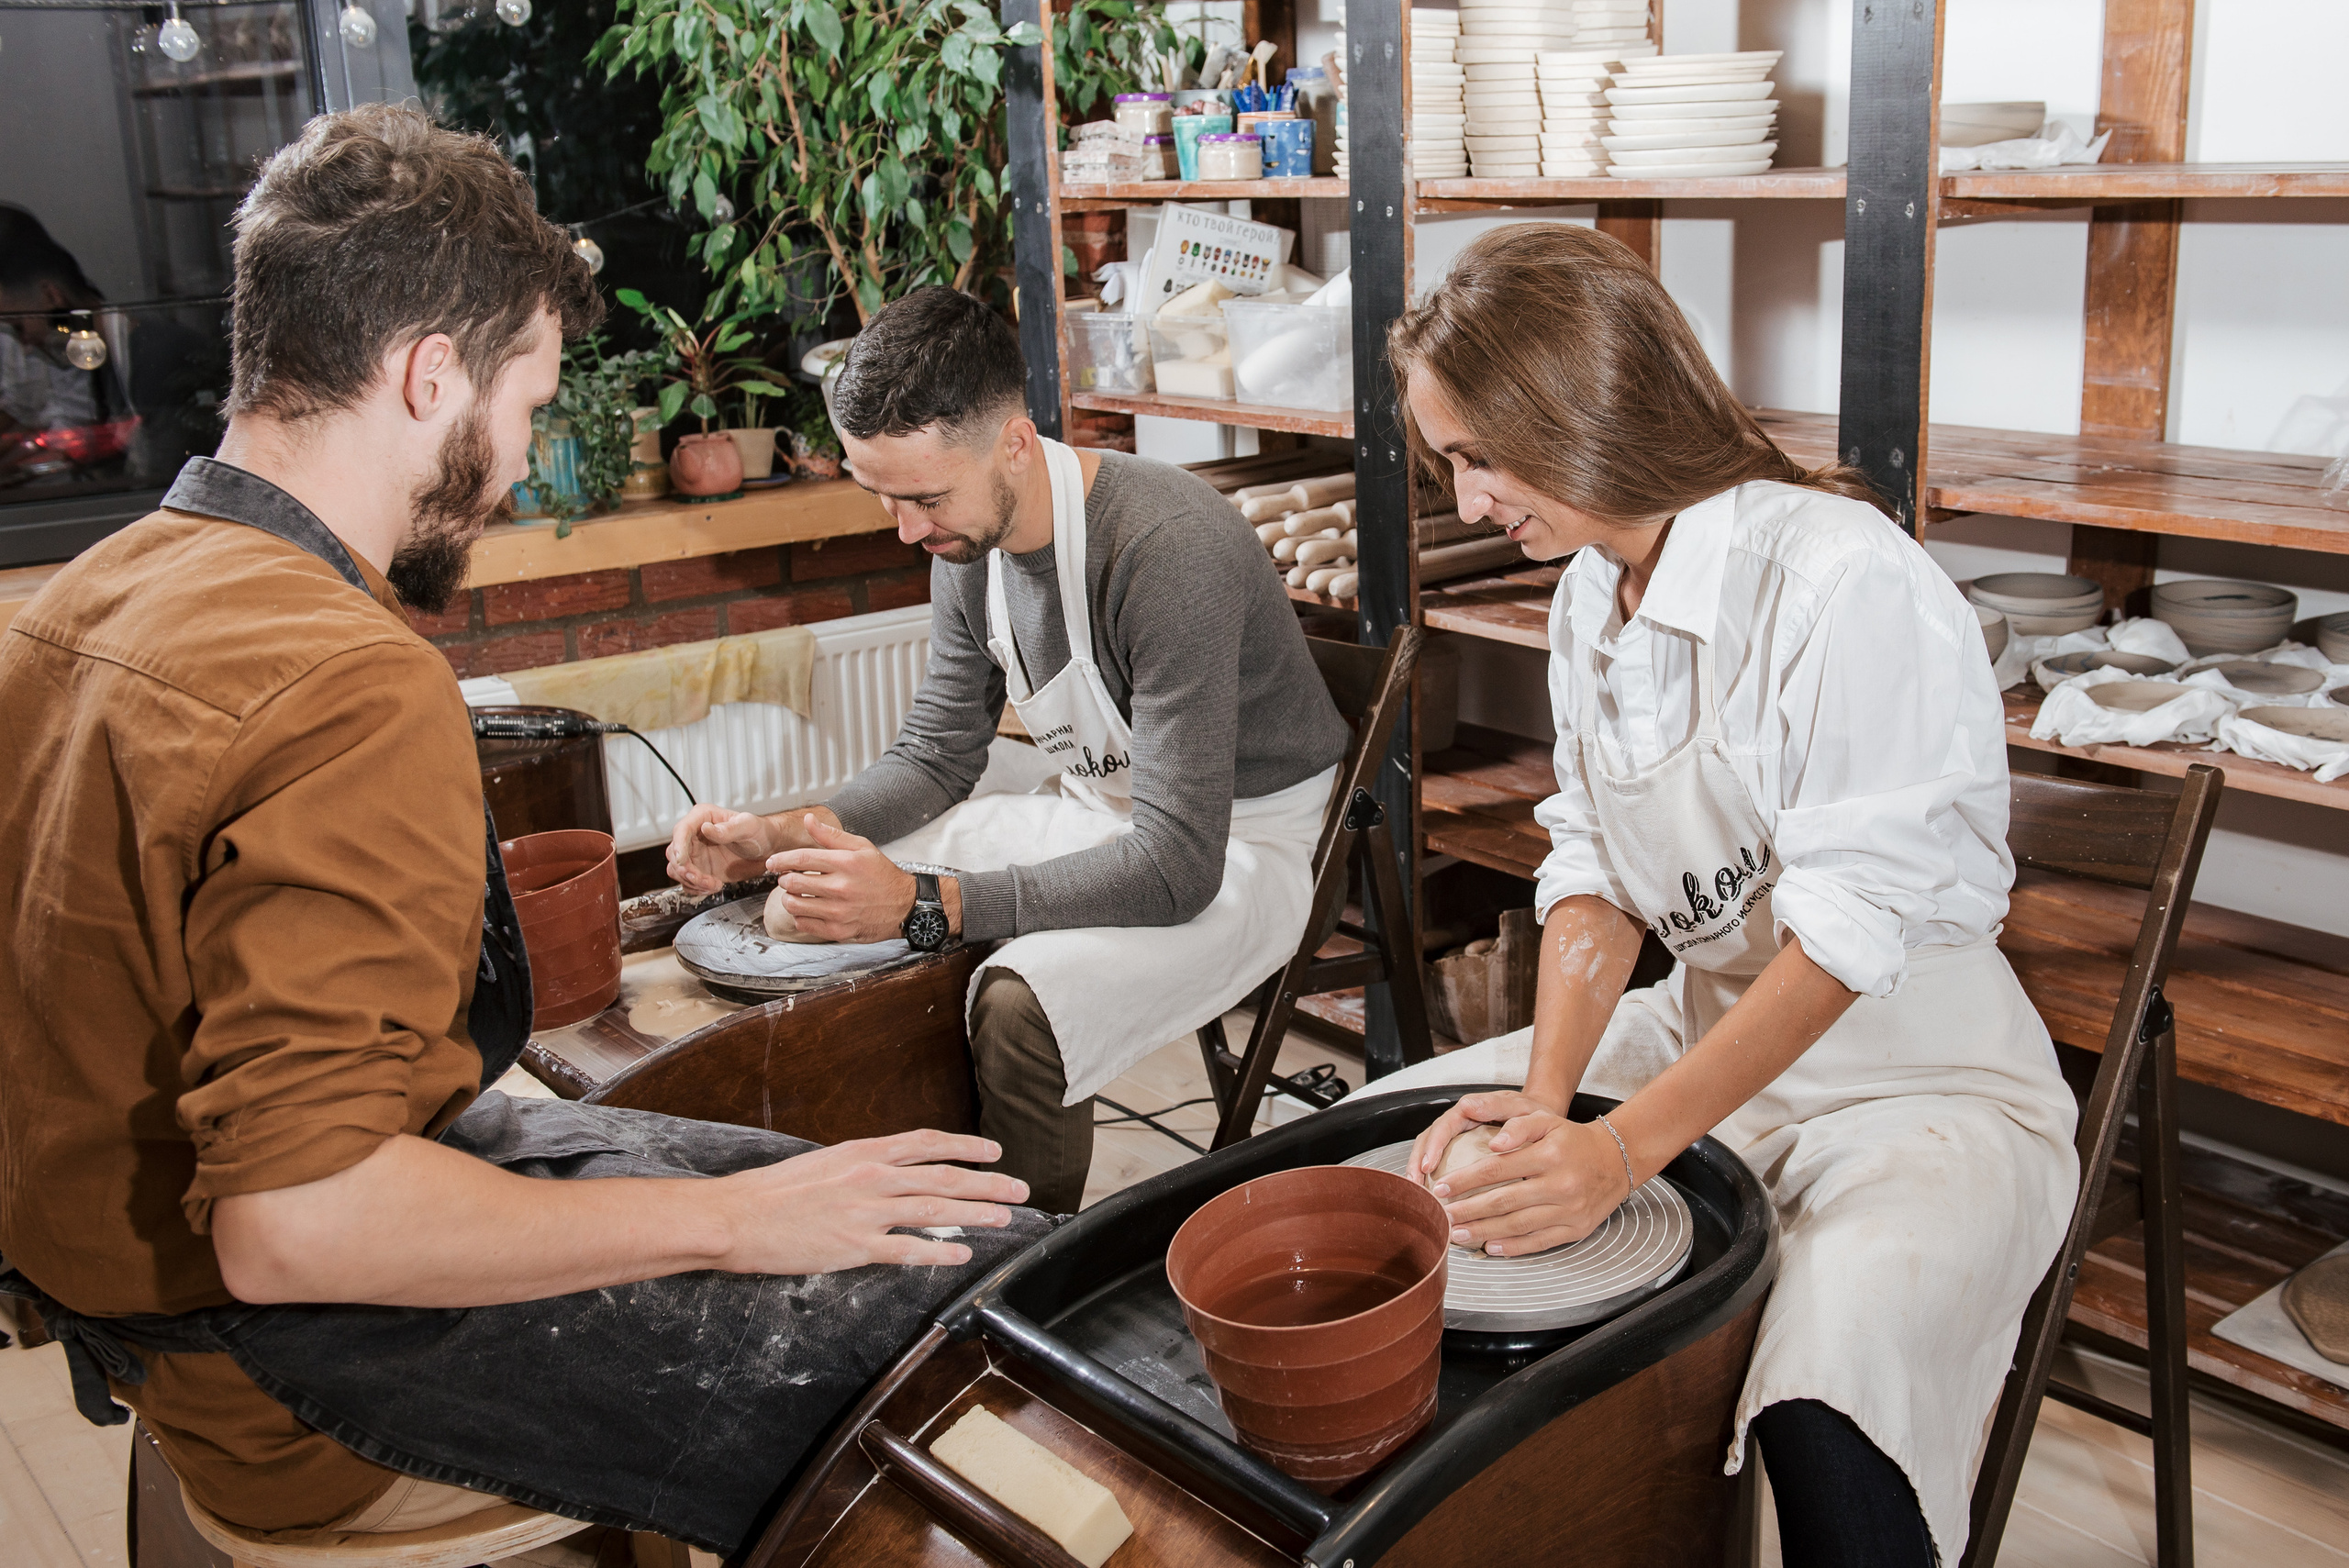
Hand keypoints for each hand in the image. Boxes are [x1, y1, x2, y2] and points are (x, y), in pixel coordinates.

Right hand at [665, 804, 782, 893]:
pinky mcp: (699, 869)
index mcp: (702, 817)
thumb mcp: (748, 826)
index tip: (683, 862)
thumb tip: (706, 828)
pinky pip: (687, 881)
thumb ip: (728, 828)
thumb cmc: (759, 832)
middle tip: (704, 880)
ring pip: (677, 869)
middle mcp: (694, 835)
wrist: (767, 850)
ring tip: (713, 885)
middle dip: (686, 870)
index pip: (681, 830)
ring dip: (691, 881)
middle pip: (674, 853)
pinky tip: (714, 886)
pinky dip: (696, 888)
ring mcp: (695, 854)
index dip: (679, 847)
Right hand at [713, 1129, 1029, 1272]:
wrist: (736, 1215)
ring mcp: (865, 1212)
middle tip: (1019, 1189)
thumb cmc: (774, 1191)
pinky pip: (908, 1250)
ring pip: (936, 1211)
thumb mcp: (825, 1163)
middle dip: (988, 1182)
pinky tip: (963, 1255)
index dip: (966, 1146)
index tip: (994, 1152)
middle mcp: (871, 1176)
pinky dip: (940, 1253)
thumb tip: (893, 1173)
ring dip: (976, 1215)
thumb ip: (862, 1167)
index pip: (928, 1143)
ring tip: (1003, 1219)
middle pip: (944, 1177)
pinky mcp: (855, 1246)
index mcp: (864, 1152)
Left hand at [768, 816, 940, 942]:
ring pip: (794, 905)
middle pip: (793, 882)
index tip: (772, 862)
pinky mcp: (838, 931)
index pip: (801, 858)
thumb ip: (831, 835)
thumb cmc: (882, 875)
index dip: (780, 860)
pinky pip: (804, 924)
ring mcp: (838, 912)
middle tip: (788, 878)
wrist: (904, 906)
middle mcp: (841, 888)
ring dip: (789, 898)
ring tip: (796, 894)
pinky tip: (808, 909)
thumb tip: (808, 820)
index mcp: (845, 863)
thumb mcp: (862, 847)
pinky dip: (799, 916)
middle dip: (784, 879)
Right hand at [1407, 1088, 1561, 1187]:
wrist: (1542, 1124)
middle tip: (1416, 1185)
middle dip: (1417, 1163)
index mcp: (1468, 1110)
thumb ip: (1496, 1105)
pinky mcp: (1462, 1155)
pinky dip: (1434, 1181)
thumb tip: (1471, 1108)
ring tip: (1420, 1194)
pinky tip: (1436, 1199)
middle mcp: (1459, 1124)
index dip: (1432, 1146)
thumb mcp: (1518, 1106)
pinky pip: (1442, 1166)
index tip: (1428, 1165)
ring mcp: (1459, 1140)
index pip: (1442, 1126)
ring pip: (1430, 1154)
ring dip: (1420, 1174)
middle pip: (1428, 1141)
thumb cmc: (1531, 1114)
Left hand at [1416, 1090, 1629, 1256]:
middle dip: (1467, 1211)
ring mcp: (1569, 1210)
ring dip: (1483, 1232)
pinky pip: (1539, 1242)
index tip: (1441, 1187)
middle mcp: (1559, 1184)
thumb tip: (1493, 1144)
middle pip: (1503, 1201)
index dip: (1465, 1180)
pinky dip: (1513, 1247)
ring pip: (1517, 1225)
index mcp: (1548, 1155)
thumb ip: (1517, 1126)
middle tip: (1441, 1216)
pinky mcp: (1575, 1229)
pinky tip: (1490, 1247)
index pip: (1496, 1169)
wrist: (1616, 1160)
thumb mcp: (1547, 1120)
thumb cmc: (1573, 1139)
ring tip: (1458, 1234)